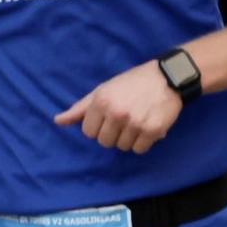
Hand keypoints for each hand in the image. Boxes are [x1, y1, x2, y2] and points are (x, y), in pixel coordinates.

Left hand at [54, 62, 183, 153]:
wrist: (168, 77)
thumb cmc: (133, 82)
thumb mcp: (104, 90)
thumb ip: (81, 108)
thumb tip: (58, 121)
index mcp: (101, 102)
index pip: (88, 132)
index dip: (99, 126)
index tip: (110, 117)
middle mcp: (117, 113)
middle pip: (105, 142)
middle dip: (113, 134)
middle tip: (125, 120)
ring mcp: (135, 123)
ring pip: (122, 147)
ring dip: (129, 139)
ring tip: (137, 122)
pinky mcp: (153, 130)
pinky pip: (140, 149)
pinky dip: (143, 142)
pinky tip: (147, 127)